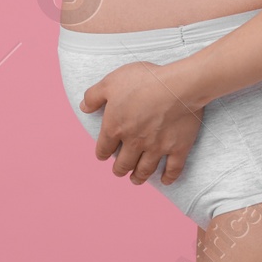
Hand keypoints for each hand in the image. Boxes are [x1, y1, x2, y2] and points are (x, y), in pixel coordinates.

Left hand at [80, 61, 203, 185]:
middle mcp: (134, 143)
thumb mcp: (111, 82)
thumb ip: (94, 96)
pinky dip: (168, 177)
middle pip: (123, 164)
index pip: (104, 149)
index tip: (104, 155)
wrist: (178, 86)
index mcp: (115, 128)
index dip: (102, 153)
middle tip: (119, 170)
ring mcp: (157, 148)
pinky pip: (172, 169)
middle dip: (119, 169)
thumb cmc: (144, 81)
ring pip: (145, 170)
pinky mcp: (178, 148)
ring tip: (135, 179)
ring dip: (138, 177)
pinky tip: (165, 181)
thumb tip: (83, 107)